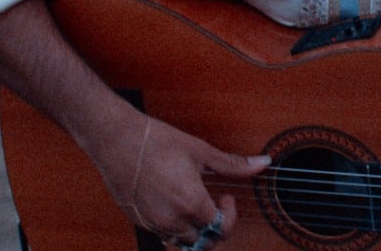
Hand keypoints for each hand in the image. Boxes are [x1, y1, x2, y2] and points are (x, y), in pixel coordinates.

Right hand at [90, 111, 270, 245]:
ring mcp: (153, 223)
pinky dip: (174, 227)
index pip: (221, 229)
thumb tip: (264, 163)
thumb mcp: (201, 151)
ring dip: (195, 229)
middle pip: (204, 243)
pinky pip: (163, 235)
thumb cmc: (158, 141)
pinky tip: (173, 202)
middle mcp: (172, 220)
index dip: (230, 214)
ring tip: (194, 202)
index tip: (226, 195)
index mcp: (191, 203)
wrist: (116, 139)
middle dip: (215, 227)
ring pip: (182, 242)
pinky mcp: (139, 221)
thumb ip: (233, 164)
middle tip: (214, 203)